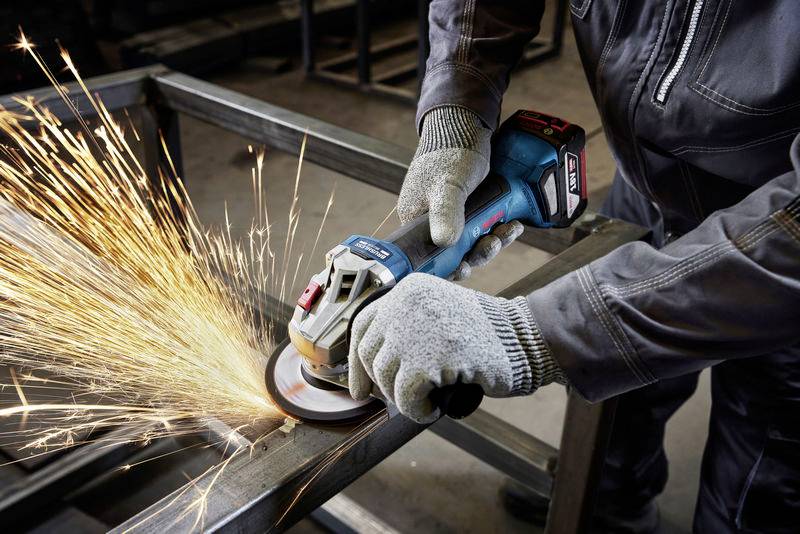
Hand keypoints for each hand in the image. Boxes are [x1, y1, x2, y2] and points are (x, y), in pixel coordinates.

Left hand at [347, 273, 564, 422]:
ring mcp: (417, 329)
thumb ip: (406, 328)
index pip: (363, 326)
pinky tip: (433, 408)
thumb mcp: (438, 313)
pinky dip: (416, 410)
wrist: (524, 339)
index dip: (356, 361)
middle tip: (394, 400)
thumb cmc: (483, 334)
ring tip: (424, 401)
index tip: (359, 386)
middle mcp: (407, 303)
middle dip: (379, 384)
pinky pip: (406, 396)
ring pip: (386, 377)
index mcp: (408, 289)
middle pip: (370, 353)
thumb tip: (368, 369)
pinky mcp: (431, 358)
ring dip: (402, 398)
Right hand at [399, 106, 523, 277]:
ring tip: (508, 230)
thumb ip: (446, 213)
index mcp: (416, 219)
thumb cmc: (451, 151)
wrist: (466, 124)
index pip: (428, 257)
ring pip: (473, 242)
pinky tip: (512, 224)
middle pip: (455, 253)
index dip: (447, 267)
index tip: (465, 269)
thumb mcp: (448, 184)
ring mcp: (453, 215)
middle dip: (477, 252)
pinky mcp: (471, 209)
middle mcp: (433, 221)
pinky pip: (484, 229)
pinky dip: (499, 229)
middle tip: (493, 243)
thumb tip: (445, 243)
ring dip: (493, 241)